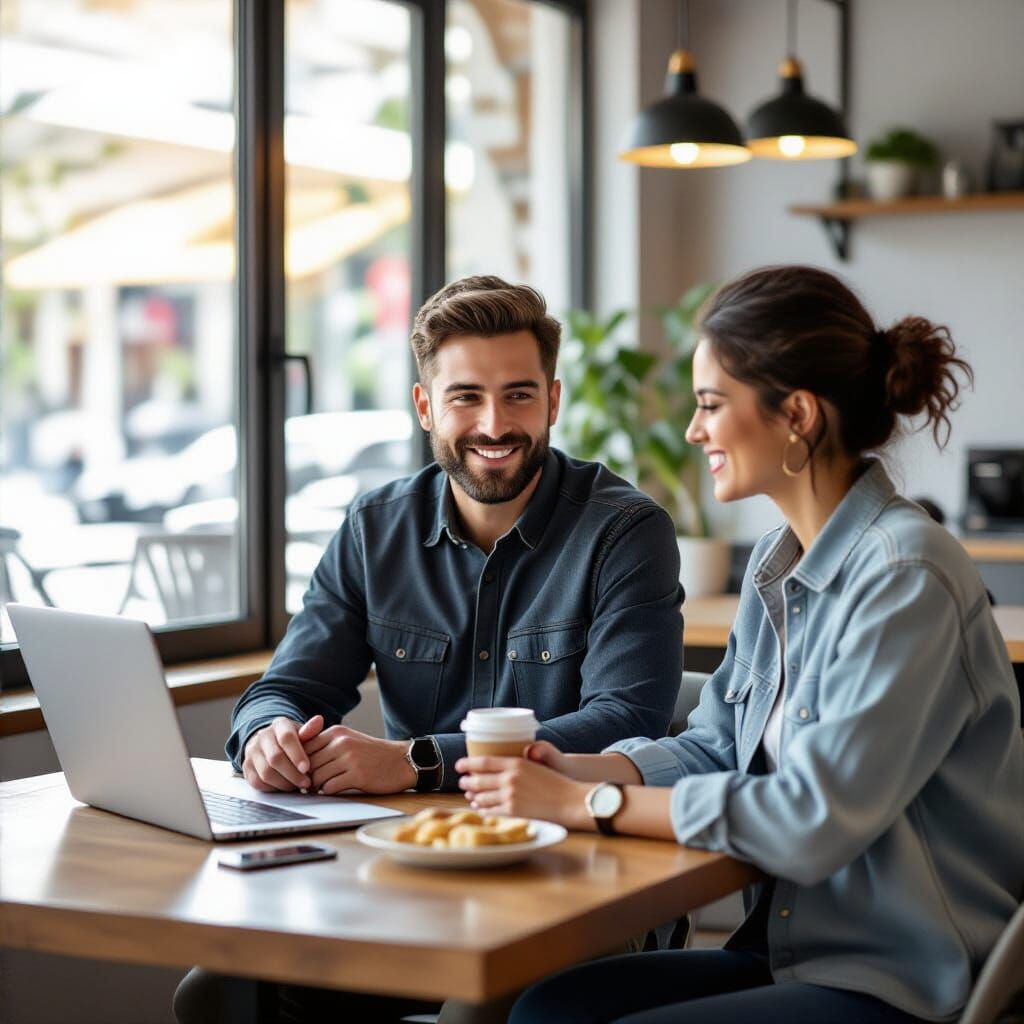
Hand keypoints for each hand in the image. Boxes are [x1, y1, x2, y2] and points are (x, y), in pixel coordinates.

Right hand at [243, 715, 323, 791]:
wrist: (270, 742)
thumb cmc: (292, 739)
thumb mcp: (303, 732)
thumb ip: (311, 730)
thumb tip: (319, 721)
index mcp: (279, 725)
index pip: (286, 738)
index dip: (297, 754)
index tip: (307, 768)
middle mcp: (262, 736)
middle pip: (275, 758)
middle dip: (293, 774)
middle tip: (306, 782)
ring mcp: (252, 752)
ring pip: (266, 772)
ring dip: (284, 783)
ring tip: (298, 785)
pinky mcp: (246, 767)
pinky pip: (258, 782)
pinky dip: (273, 788)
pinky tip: (285, 787)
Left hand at [303, 726, 415, 794]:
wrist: (401, 761)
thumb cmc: (372, 754)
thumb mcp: (349, 740)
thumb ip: (327, 745)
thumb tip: (300, 760)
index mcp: (337, 732)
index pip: (305, 747)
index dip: (299, 763)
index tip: (302, 772)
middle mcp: (342, 742)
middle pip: (309, 764)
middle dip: (305, 777)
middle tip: (307, 785)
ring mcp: (350, 759)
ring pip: (317, 777)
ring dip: (316, 787)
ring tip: (319, 789)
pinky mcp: (358, 775)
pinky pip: (330, 787)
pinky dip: (328, 792)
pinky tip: (333, 790)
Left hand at [455, 749, 590, 828]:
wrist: (568, 800)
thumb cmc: (555, 782)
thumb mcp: (537, 764)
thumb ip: (519, 761)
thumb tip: (502, 761)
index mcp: (516, 763)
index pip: (484, 762)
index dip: (468, 764)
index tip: (459, 765)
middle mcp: (510, 778)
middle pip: (479, 780)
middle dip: (467, 781)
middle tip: (462, 782)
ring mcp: (510, 796)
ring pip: (483, 796)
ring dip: (473, 796)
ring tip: (470, 795)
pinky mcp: (512, 811)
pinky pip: (491, 811)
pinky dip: (483, 809)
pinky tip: (481, 807)